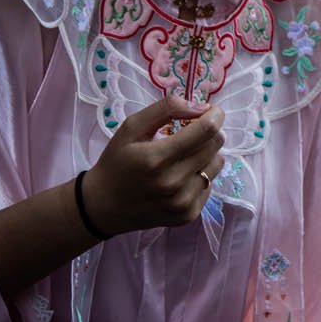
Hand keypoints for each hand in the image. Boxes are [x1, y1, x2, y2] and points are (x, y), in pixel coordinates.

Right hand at [82, 95, 225, 235]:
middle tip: (193, 132)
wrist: (102, 206)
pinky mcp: (188, 215)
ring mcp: (182, 202)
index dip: (215, 116)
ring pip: (217, 164)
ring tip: (184, 156)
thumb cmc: (117, 161)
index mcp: (156, 158)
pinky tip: (181, 176)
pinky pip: (210, 185)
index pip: (206, 131)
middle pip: (215, 146)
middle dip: (209, 133)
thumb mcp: (131, 127)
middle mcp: (172, 183)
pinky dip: (201, 175)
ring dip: (207, 154)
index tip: (212, 111)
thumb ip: (166, 109)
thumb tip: (200, 106)